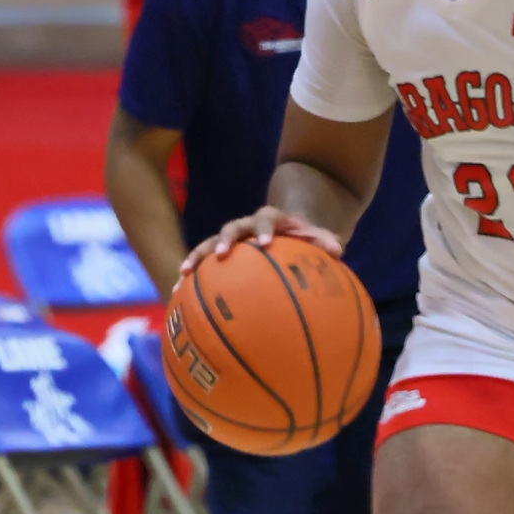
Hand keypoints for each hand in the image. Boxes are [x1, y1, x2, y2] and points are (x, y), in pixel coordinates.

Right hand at [179, 205, 343, 274]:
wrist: (289, 231)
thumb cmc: (305, 239)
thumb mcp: (318, 237)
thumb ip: (325, 241)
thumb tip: (337, 250)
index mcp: (271, 219)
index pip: (266, 218)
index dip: (264, 229)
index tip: (265, 244)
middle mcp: (247, 226)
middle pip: (232, 228)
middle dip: (226, 241)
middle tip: (222, 256)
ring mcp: (232, 240)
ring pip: (210, 243)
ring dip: (198, 257)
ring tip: (184, 274)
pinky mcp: (221, 254)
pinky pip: (203, 264)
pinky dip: (191, 277)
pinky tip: (176, 294)